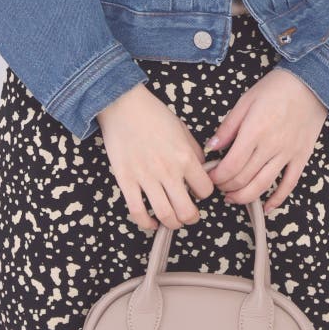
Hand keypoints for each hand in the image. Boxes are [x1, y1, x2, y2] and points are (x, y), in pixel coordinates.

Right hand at [96, 83, 215, 231]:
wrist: (123, 105)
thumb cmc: (153, 114)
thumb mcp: (182, 129)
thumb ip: (194, 151)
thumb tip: (201, 170)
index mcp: (185, 157)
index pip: (205, 189)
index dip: (205, 193)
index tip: (199, 192)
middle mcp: (168, 171)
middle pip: (187, 211)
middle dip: (192, 218)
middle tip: (190, 215)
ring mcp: (146, 178)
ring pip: (165, 216)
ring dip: (173, 224)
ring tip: (174, 220)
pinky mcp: (126, 181)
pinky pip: (138, 212)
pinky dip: (147, 224)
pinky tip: (152, 222)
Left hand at [204, 68, 328, 213]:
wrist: (311, 84)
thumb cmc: (276, 88)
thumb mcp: (246, 101)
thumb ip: (228, 126)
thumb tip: (212, 147)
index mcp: (254, 131)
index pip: (231, 165)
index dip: (217, 177)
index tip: (209, 176)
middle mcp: (271, 146)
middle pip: (244, 179)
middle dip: (226, 187)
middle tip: (218, 186)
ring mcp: (288, 154)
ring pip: (263, 185)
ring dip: (245, 197)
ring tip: (233, 197)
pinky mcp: (301, 157)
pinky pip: (289, 184)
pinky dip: (277, 199)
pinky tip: (266, 206)